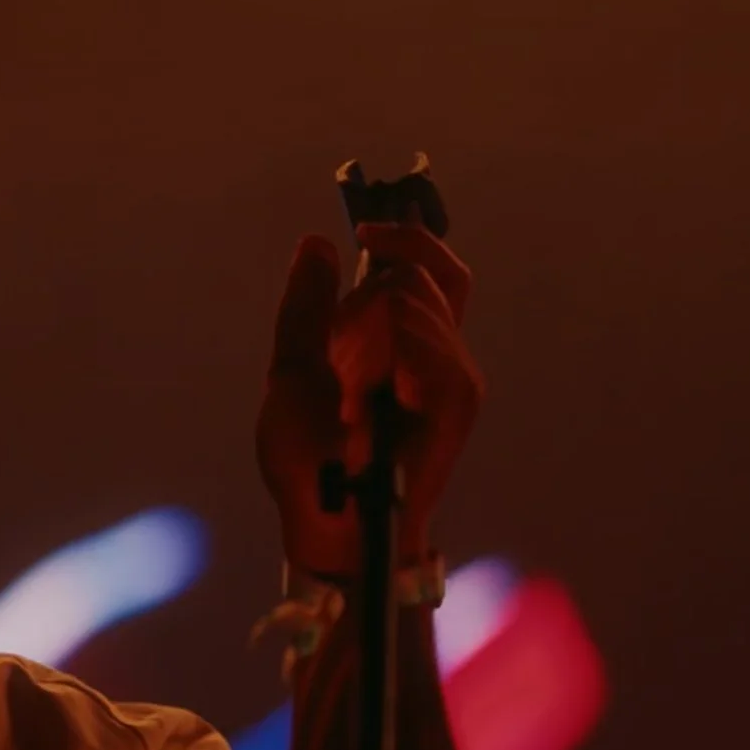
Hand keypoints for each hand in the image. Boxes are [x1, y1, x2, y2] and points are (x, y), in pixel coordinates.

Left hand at [258, 222, 482, 575]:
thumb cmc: (306, 459)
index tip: (365, 230)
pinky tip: (367, 398)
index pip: (428, 267)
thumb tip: (317, 244)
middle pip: (423, 275)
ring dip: (365, 340)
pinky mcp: (457, 403)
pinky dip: (388, 360)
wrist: (323, 519)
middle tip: (339, 362)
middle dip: (368, 298)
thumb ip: (307, 309)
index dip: (406, 238)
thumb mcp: (292, 369)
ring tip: (349, 399)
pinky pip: (428, 345)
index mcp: (402, 344)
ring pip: (416, 303)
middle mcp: (437, 356)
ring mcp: (452, 378)